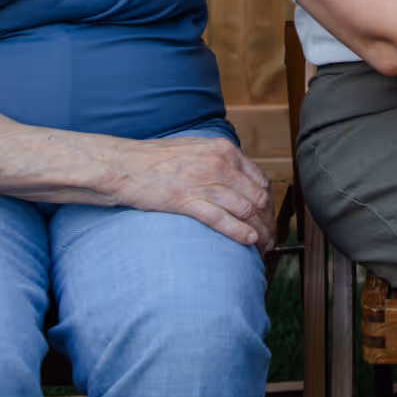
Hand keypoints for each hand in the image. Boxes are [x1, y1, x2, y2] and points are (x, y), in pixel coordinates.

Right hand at [112, 136, 274, 251]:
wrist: (124, 164)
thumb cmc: (156, 158)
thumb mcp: (196, 149)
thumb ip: (219, 160)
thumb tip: (237, 179)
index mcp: (223, 149)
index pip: (260, 179)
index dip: (269, 203)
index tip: (269, 218)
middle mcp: (219, 164)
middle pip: (258, 197)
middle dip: (268, 221)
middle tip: (271, 239)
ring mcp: (204, 182)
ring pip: (245, 210)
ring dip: (259, 231)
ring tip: (263, 247)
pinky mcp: (188, 201)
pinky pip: (223, 219)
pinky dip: (240, 232)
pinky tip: (249, 242)